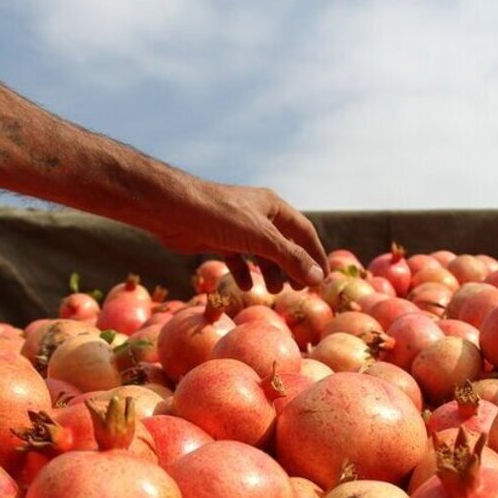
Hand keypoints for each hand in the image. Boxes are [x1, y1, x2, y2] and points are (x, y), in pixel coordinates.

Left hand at [151, 181, 328, 293]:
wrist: (174, 210)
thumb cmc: (221, 217)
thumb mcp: (261, 238)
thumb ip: (290, 258)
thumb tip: (317, 278)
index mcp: (273, 207)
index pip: (304, 232)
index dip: (315, 255)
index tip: (323, 278)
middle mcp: (258, 215)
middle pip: (283, 244)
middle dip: (291, 267)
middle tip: (296, 289)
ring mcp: (238, 227)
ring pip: (261, 253)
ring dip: (269, 271)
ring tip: (272, 289)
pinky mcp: (218, 238)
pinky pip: (238, 258)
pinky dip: (243, 272)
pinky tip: (244, 286)